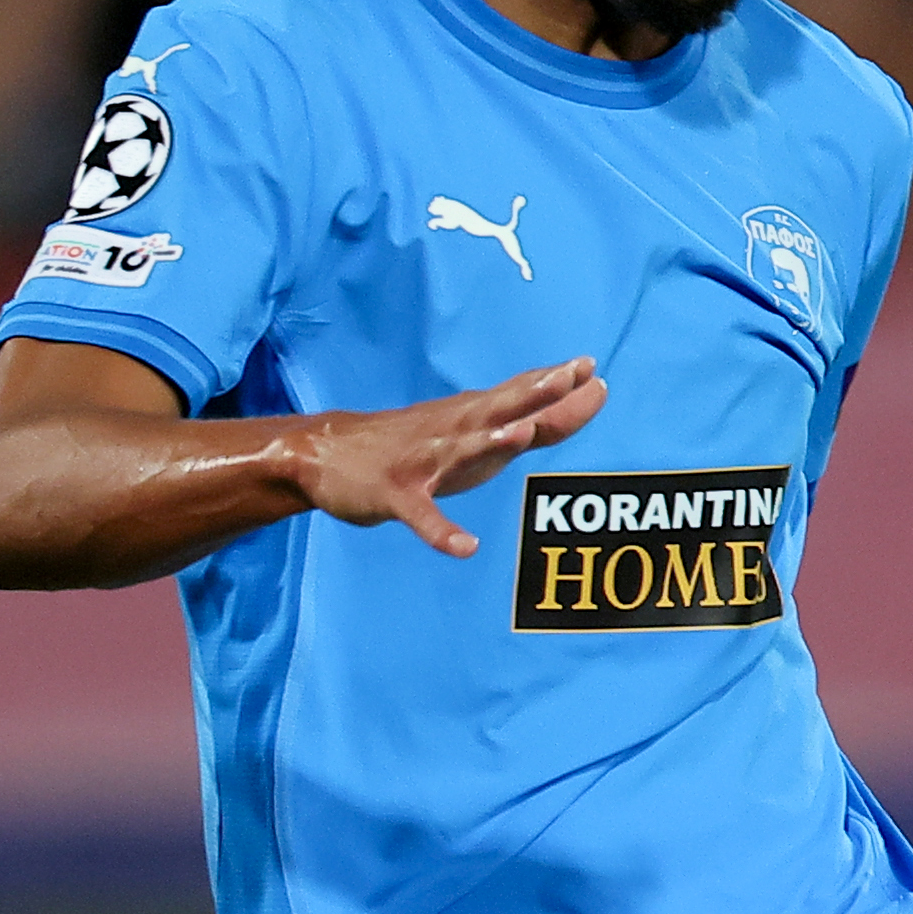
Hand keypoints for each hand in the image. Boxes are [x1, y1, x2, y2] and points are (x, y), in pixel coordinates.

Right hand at [293, 360, 606, 557]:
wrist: (323, 453)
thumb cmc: (410, 445)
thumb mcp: (468, 430)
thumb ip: (522, 421)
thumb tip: (577, 398)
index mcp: (468, 418)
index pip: (517, 396)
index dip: (554, 384)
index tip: (590, 365)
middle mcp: (449, 431)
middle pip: (496, 409)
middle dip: (532, 394)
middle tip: (567, 375)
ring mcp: (421, 461)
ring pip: (460, 450)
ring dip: (489, 443)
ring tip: (520, 435)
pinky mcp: (394, 494)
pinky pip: (422, 515)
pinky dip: (442, 531)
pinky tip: (466, 548)